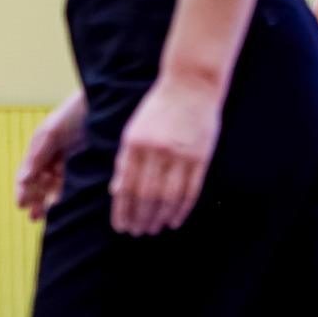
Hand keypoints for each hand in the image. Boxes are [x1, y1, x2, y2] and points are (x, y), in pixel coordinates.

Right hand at [15, 91, 85, 219]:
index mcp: (40, 145)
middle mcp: (51, 152)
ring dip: (49, 198)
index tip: (21, 206)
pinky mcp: (83, 159)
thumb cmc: (75, 111)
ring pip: (54, 183)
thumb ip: (37, 155)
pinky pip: (70, 180)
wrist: (104, 101)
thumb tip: (21, 179)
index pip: (26, 172)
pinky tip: (64, 203)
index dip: (23, 189)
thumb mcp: (52, 132)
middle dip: (34, 198)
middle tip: (34, 217)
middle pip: (38, 180)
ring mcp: (67, 156)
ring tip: (48, 215)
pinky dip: (65, 191)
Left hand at [109, 75, 222, 236]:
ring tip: (153, 229)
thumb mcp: (133, 130)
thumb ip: (125, 160)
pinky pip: (191, 190)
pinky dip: (182, 209)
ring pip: (169, 197)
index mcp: (135, 144)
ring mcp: (181, 154)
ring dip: (160, 217)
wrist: (191, 84)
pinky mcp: (201, 156)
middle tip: (137, 233)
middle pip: (147, 196)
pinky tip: (174, 220)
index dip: (123, 210)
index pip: (127, 187)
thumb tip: (116, 191)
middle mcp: (157, 151)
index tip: (121, 226)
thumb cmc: (158, 107)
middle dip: (140, 218)